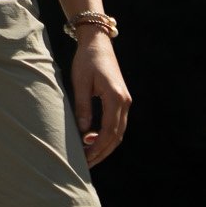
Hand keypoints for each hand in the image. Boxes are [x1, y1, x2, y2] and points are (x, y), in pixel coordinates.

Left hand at [70, 31, 129, 166]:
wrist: (98, 42)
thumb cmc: (86, 60)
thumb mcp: (80, 82)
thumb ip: (82, 107)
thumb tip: (83, 132)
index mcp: (115, 97)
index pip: (109, 131)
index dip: (97, 147)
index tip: (84, 158)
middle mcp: (125, 101)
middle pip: (116, 136)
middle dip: (101, 151)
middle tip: (85, 164)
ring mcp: (125, 101)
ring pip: (118, 132)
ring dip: (105, 145)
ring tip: (88, 156)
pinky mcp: (121, 99)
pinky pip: (116, 123)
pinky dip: (107, 135)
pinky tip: (92, 140)